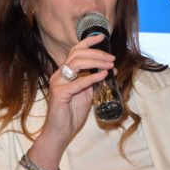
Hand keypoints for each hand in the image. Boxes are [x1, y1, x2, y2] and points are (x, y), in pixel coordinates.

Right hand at [28, 34, 114, 169]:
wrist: (60, 132)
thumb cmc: (71, 114)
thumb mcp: (86, 94)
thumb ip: (94, 82)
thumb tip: (109, 70)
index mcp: (64, 73)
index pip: (75, 51)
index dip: (88, 42)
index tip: (102, 37)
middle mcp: (59, 75)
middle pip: (77, 54)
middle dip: (97, 53)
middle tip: (111, 58)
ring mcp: (58, 83)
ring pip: (76, 64)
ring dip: (96, 62)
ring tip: (110, 65)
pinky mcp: (60, 94)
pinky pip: (78, 83)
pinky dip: (92, 77)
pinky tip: (103, 75)